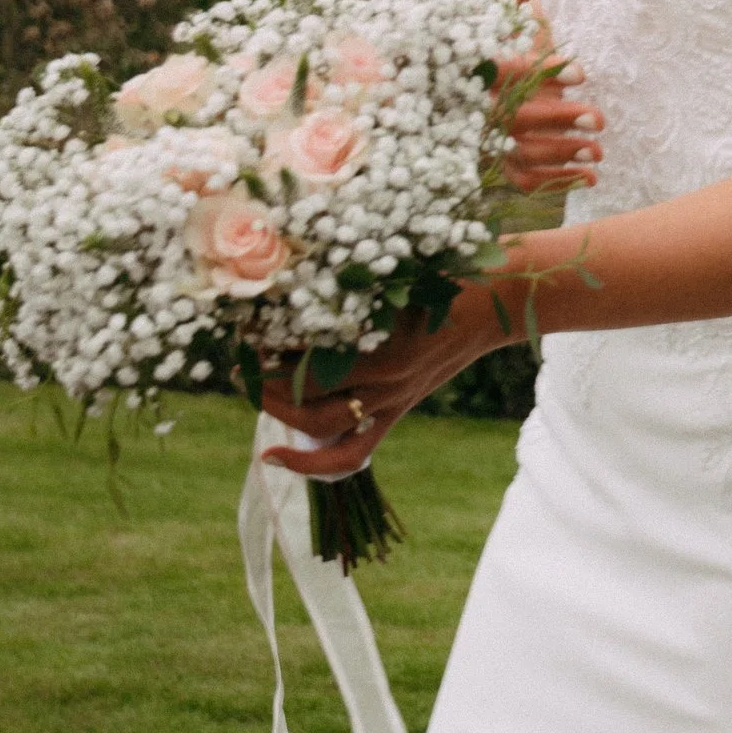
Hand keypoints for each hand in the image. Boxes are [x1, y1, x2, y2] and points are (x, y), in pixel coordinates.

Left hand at [258, 283, 513, 479]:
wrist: (492, 301)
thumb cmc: (445, 271)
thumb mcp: (399, 268)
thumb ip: (353, 280)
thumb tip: (294, 271)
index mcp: (384, 342)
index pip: (309, 355)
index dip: (269, 345)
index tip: (245, 328)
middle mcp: (384, 378)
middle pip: (306, 394)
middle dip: (264, 379)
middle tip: (239, 360)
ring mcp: (390, 401)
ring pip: (319, 426)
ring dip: (277, 410)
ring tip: (252, 389)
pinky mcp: (395, 413)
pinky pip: (350, 455)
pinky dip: (310, 464)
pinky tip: (273, 456)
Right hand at [493, 0, 602, 194]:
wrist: (463, 83)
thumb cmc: (493, 45)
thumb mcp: (498, 19)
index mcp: (476, 68)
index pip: (506, 71)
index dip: (542, 71)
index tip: (582, 72)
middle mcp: (477, 106)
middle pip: (515, 118)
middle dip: (559, 118)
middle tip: (599, 119)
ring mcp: (486, 138)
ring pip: (520, 153)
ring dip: (562, 154)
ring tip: (599, 151)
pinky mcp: (497, 162)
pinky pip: (523, 179)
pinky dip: (556, 181)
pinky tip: (591, 177)